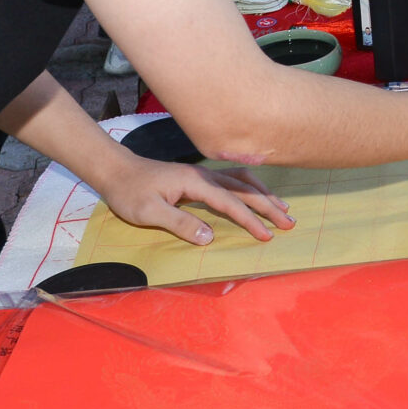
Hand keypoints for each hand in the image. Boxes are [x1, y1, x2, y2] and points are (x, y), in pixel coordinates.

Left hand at [94, 152, 293, 246]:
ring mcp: (203, 175)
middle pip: (244, 190)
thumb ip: (179, 223)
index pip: (230, 203)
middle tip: (289, 222)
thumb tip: (209, 237)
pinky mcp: (199, 178)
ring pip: (242, 182)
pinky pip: (233, 180)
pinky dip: (251, 186)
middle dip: (268, 206)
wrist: (117, 171)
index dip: (250, 219)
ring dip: (264, 195)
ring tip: (283, 207)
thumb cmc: (130, 193)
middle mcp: (204, 176)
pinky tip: (257, 192)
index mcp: (195, 183)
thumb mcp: (148, 213)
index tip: (267, 235)